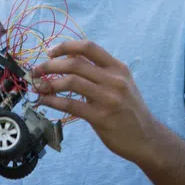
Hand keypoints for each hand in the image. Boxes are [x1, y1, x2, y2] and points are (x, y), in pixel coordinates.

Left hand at [32, 40, 159, 162]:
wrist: (147, 138)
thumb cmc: (129, 110)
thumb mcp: (121, 84)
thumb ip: (99, 71)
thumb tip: (70, 58)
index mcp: (118, 68)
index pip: (89, 47)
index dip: (65, 46)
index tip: (49, 52)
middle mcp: (114, 80)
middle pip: (75, 63)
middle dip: (50, 65)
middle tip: (36, 71)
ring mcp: (108, 98)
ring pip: (71, 82)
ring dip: (48, 83)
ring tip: (38, 86)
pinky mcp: (101, 117)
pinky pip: (70, 105)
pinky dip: (52, 101)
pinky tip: (44, 101)